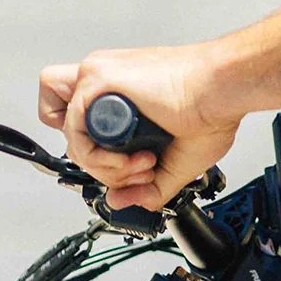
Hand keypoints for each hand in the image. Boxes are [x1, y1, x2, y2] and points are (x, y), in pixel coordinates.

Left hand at [38, 45, 241, 211]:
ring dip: (102, 167)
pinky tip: (135, 159)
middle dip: (95, 164)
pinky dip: (102, 158)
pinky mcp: (97, 80)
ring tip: (141, 166)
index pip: (74, 119)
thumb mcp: (172, 162)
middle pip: (60, 125)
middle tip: (135, 171)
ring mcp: (97, 79)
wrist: (221, 92)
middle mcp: (102, 83)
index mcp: (117, 94)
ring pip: (68, 135)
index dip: (90, 149)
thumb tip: (118, 202)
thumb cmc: (208, 111)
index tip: (125, 164)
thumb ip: (144, 186)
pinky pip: (76, 134)